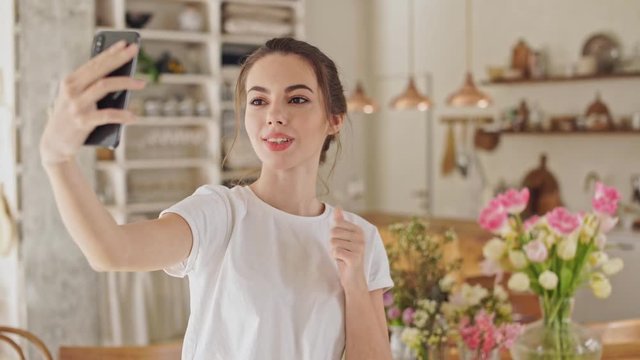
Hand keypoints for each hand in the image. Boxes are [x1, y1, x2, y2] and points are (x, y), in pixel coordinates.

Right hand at [40, 40, 144, 165]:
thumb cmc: (73, 118)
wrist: (55, 144)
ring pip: (104, 86)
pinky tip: (134, 117)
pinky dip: (123, 115)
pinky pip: (107, 115)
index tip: (126, 42)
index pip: (94, 62)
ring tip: (142, 82)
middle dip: (119, 58)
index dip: (111, 52)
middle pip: (100, 70)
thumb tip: (123, 77)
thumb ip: (94, 88)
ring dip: (126, 82)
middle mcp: (72, 90)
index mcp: (71, 81)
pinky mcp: (82, 121)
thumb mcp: (79, 99)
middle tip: (136, 50)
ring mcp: (76, 105)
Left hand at [330, 207, 366, 291]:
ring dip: (334, 251)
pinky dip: (335, 257)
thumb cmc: (346, 257)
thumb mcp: (343, 238)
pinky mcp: (354, 257)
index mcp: (358, 230)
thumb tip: (338, 207)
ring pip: (333, 243)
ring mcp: (359, 247)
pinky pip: (335, 251)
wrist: (354, 278)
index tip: (342, 243)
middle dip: (333, 243)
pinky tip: (343, 261)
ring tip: (343, 256)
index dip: (334, 235)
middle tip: (341, 251)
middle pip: (333, 233)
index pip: (336, 224)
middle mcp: (361, 237)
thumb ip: (340, 222)